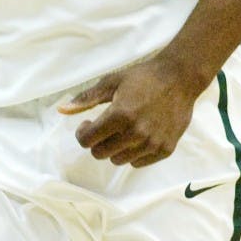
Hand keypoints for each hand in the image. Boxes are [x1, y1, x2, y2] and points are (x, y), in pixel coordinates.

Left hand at [58, 54, 198, 167]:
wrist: (179, 79)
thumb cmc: (142, 77)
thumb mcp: (111, 82)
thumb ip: (86, 99)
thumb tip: (61, 110)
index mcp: (120, 115)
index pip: (87, 140)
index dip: (82, 133)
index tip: (87, 124)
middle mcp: (136, 133)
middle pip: (100, 153)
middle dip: (96, 141)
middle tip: (103, 127)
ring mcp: (152, 144)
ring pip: (118, 160)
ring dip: (114, 148)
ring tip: (122, 130)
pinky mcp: (165, 150)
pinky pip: (138, 163)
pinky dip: (132, 153)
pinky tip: (136, 135)